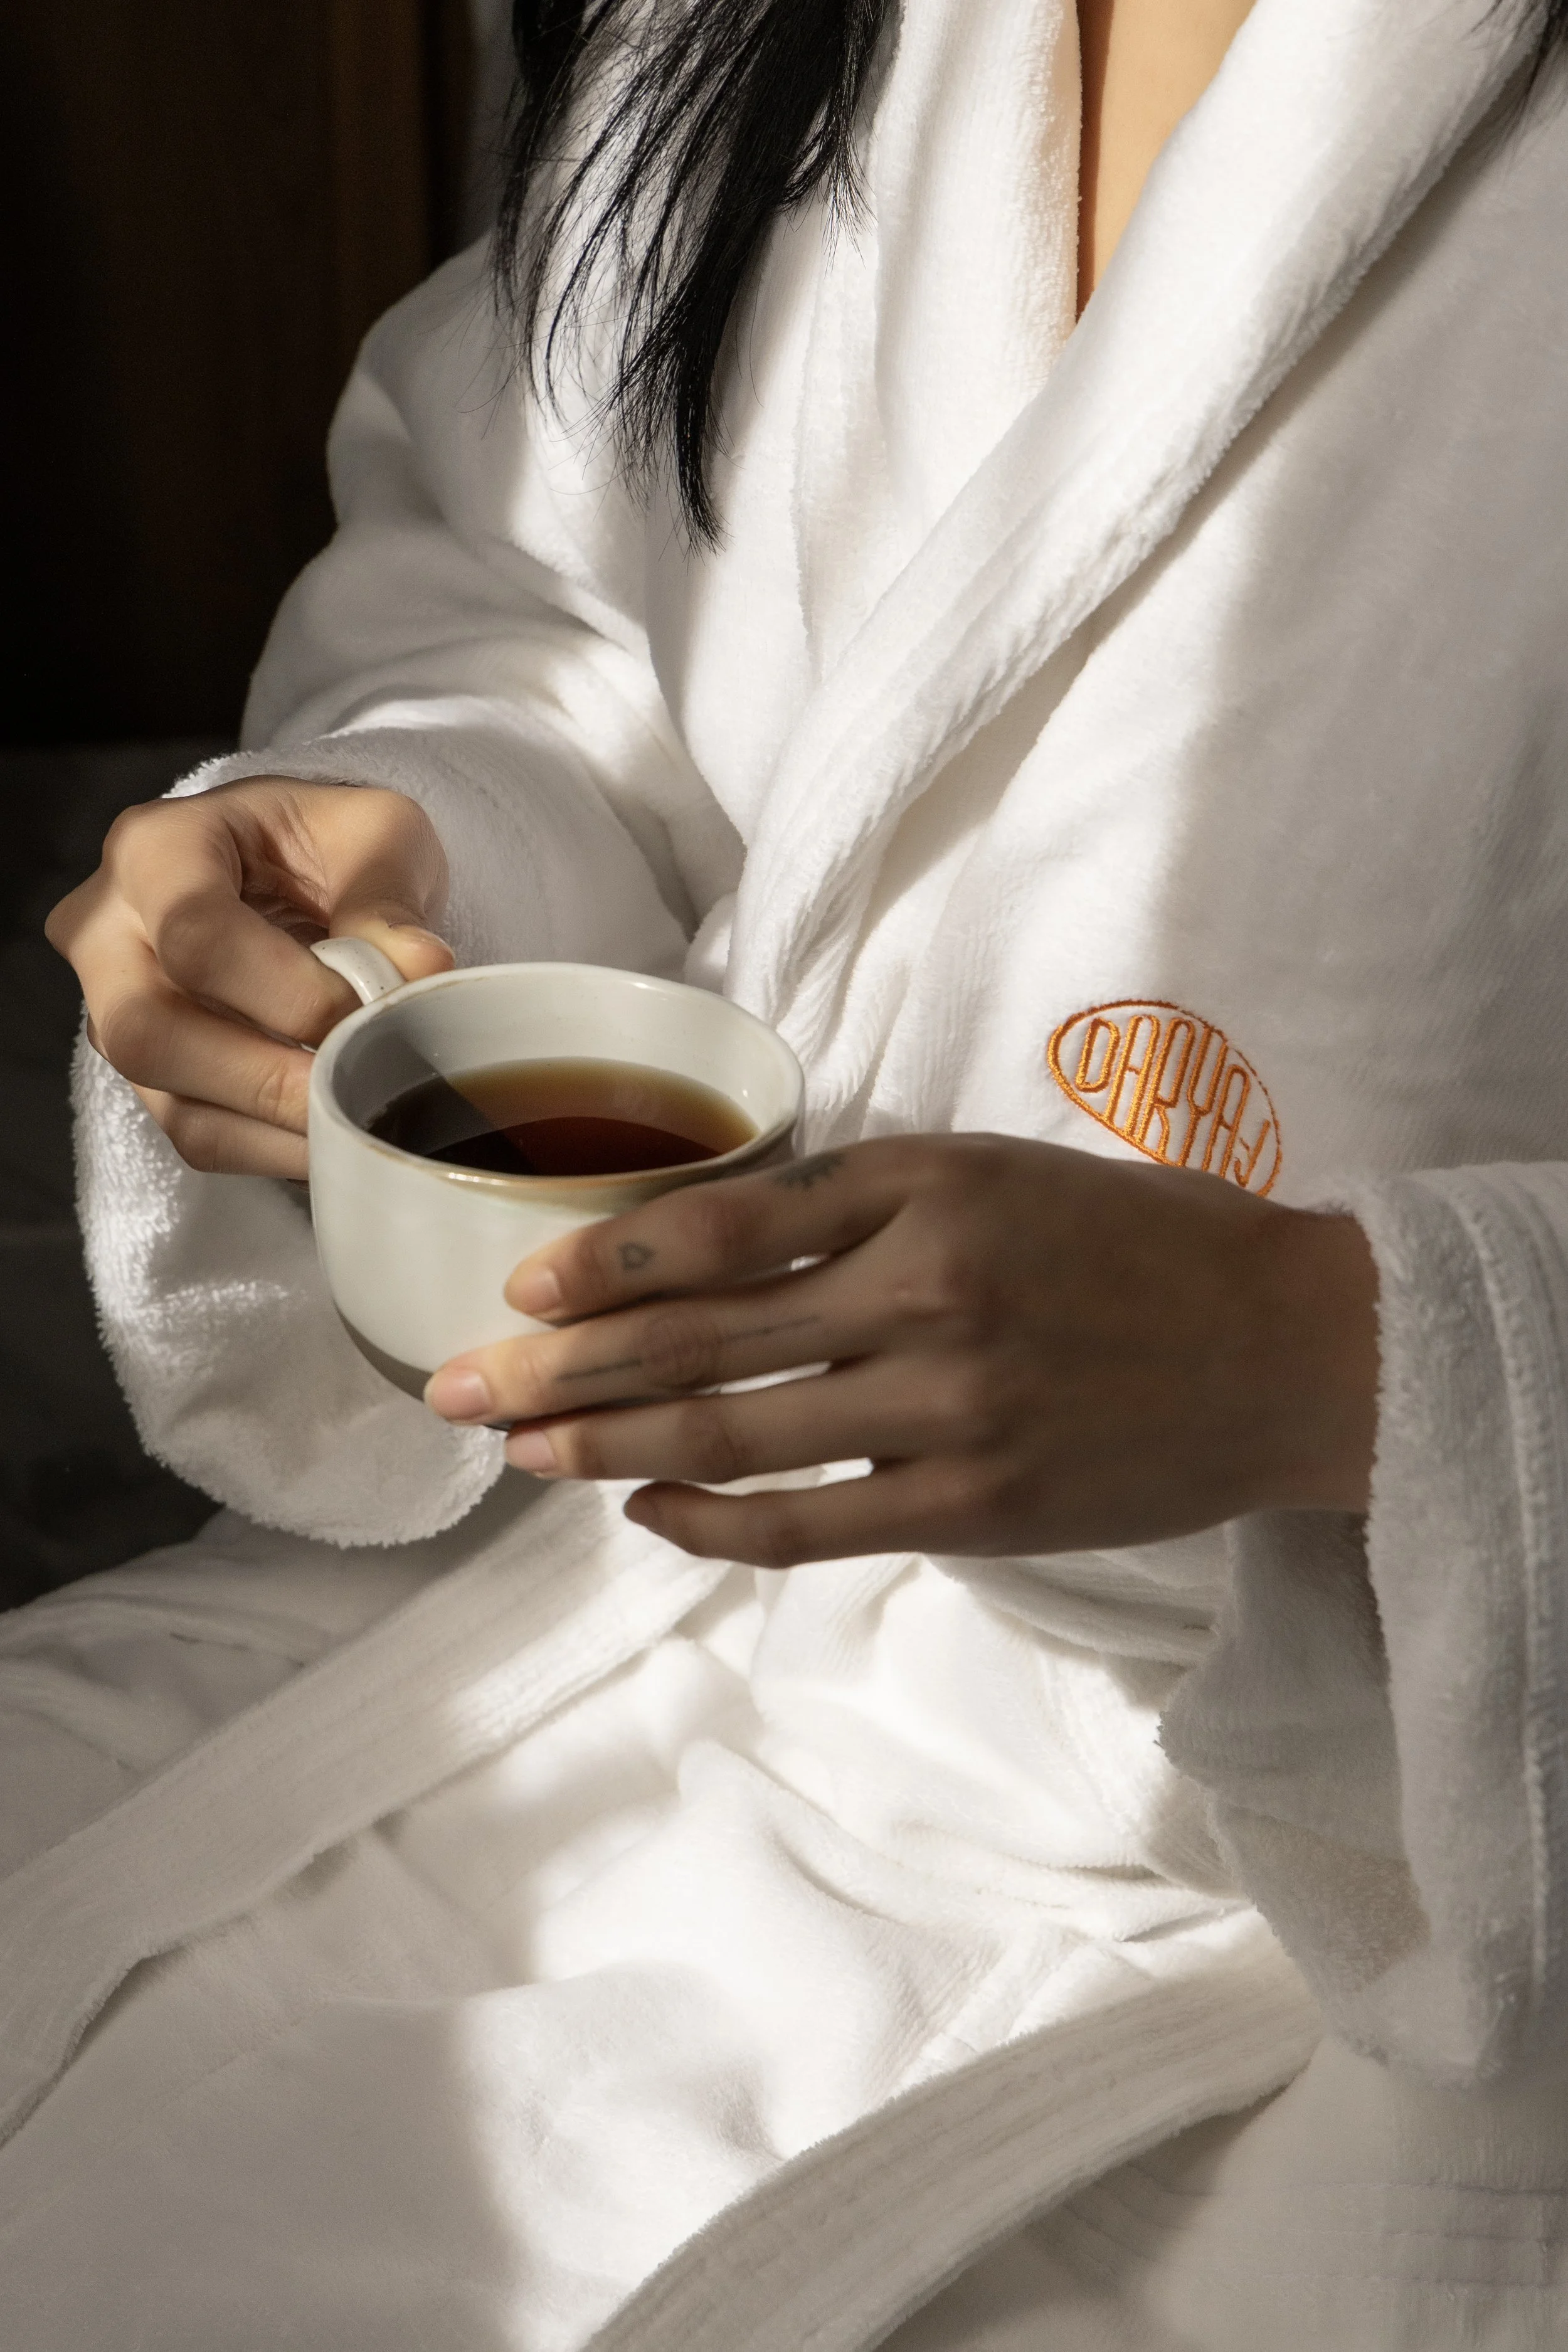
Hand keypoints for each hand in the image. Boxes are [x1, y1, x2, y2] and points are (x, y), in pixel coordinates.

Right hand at [47, 778, 452, 1178]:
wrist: (294, 872)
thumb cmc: (324, 843)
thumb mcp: (374, 833)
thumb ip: (388, 896)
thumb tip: (418, 970)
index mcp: (154, 850)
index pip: (195, 938)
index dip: (290, 992)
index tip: (372, 1008)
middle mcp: (107, 933)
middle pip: (147, 1033)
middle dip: (267, 1078)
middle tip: (358, 1084)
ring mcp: (113, 1010)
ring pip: (168, 1100)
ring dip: (275, 1126)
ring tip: (358, 1116)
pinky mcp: (150, 1072)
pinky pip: (197, 1135)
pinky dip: (274, 1149)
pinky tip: (334, 1135)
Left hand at [423, 1135, 1379, 1566]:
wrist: (1288, 1347)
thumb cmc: (1138, 1241)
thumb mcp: (993, 1172)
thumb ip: (859, 1202)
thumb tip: (705, 1248)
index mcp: (926, 1187)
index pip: (722, 1226)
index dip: (603, 1261)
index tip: (521, 1290)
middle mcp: (926, 1293)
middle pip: (698, 1338)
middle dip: (557, 1372)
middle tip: (452, 1394)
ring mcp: (950, 1409)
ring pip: (733, 1436)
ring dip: (607, 1448)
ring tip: (519, 1458)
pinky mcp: (976, 1506)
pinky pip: (808, 1526)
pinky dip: (711, 1521)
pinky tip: (645, 1510)